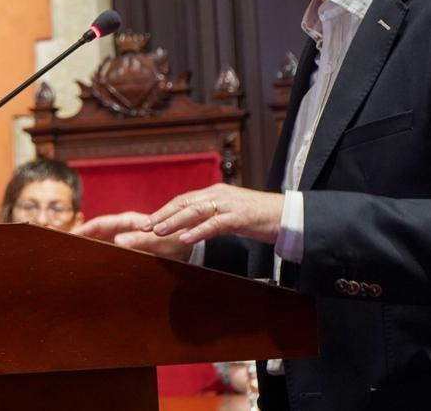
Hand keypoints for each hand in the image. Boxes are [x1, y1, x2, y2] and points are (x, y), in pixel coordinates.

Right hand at [72, 211, 192, 260]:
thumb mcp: (159, 242)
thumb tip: (117, 240)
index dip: (83, 229)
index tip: (68, 236)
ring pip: (100, 242)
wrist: (189, 247)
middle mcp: (124, 228)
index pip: (100, 223)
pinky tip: (90, 264)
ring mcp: (126, 238)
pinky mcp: (129, 248)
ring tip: (71, 256)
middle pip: (96, 232)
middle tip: (62, 247)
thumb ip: (140, 241)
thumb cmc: (175, 241)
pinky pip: (109, 250)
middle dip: (80, 238)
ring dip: (87, 247)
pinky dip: (98, 254)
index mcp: (129, 221)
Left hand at [146, 183, 283, 244]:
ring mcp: (229, 204)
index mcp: (214, 193)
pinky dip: (198, 231)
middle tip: (143, 227)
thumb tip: (189, 226)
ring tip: (157, 232)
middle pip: (184, 203)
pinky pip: (215, 224)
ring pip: (196, 211)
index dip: (164, 210)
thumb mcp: (229, 214)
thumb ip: (210, 216)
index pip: (183, 200)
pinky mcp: (241, 217)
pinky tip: (185, 238)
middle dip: (162, 215)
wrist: (288, 215)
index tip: (146, 222)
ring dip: (174, 221)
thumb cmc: (258, 217)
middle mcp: (218, 195)